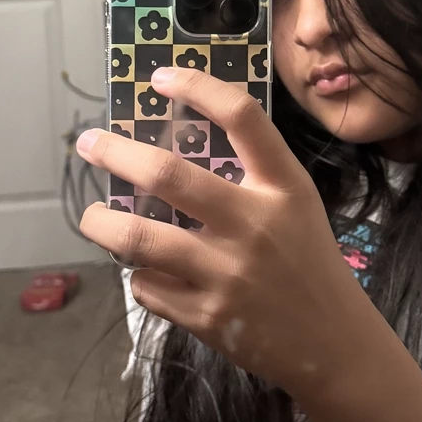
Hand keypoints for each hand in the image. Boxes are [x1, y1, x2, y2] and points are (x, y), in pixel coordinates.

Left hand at [76, 66, 385, 402]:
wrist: (333, 343)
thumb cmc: (306, 261)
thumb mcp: (295, 204)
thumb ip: (250, 175)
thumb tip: (170, 148)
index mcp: (283, 186)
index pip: (241, 117)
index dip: (197, 87)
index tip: (159, 78)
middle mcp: (253, 223)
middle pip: (168, 174)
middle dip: (115, 153)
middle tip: (88, 144)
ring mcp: (226, 273)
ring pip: (138, 237)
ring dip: (101, 223)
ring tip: (91, 218)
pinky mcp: (206, 316)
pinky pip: (146, 286)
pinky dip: (138, 274)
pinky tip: (146, 271)